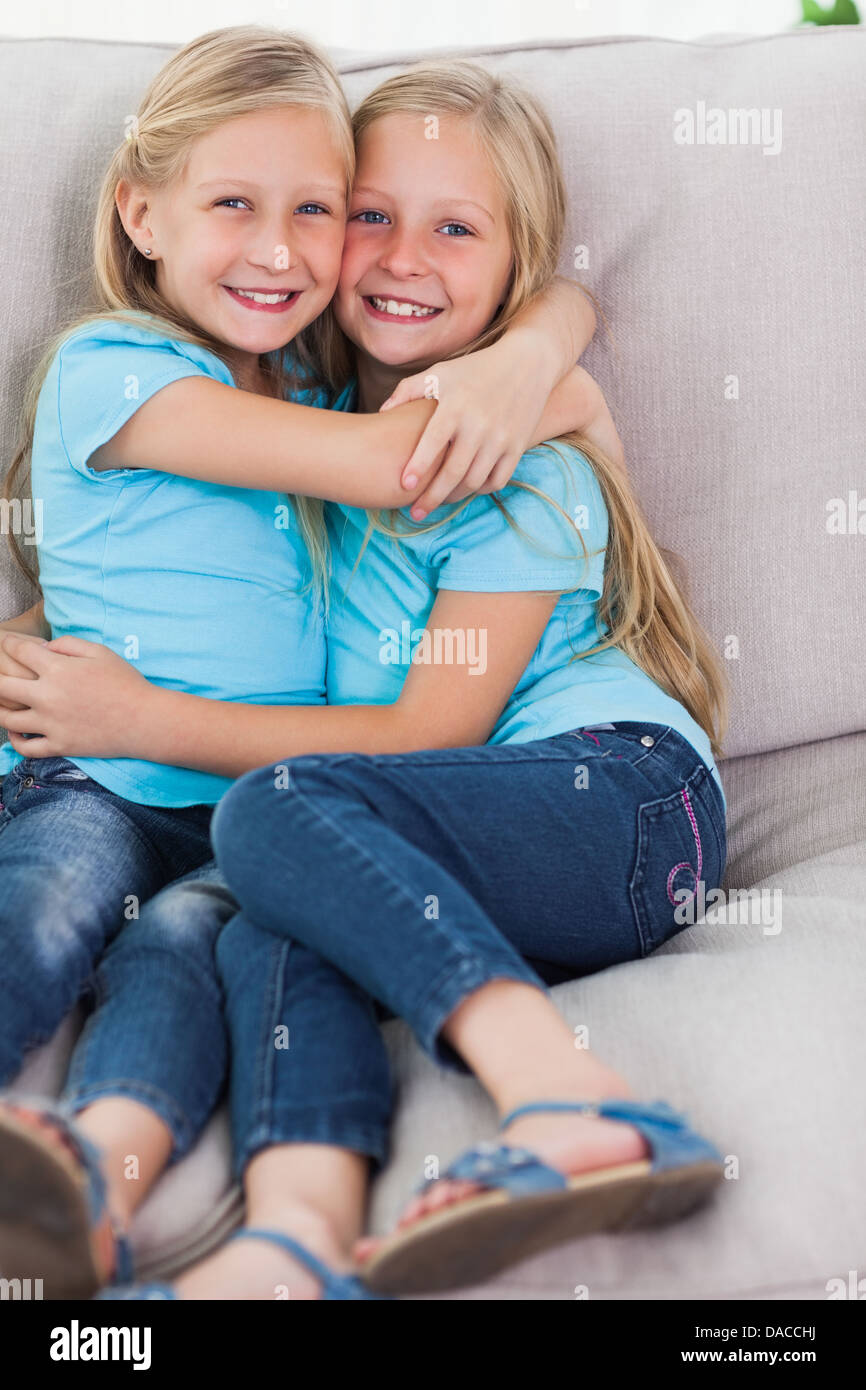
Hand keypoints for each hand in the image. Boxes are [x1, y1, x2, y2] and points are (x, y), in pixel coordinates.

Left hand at [0, 633, 148, 757]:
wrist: (145, 720)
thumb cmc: (125, 683)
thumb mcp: (100, 652)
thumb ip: (67, 644)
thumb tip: (42, 649)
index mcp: (58, 669)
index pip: (19, 652)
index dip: (8, 645)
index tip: (6, 644)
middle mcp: (48, 697)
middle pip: (2, 685)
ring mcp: (51, 724)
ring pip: (6, 718)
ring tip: (0, 703)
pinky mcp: (59, 745)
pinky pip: (25, 747)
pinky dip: (14, 739)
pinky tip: (16, 730)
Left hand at [384, 336, 554, 517]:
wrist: (527, 363)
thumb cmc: (475, 369)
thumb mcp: (439, 372)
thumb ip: (408, 390)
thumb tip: (381, 413)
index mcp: (455, 407)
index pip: (433, 444)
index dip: (418, 467)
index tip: (404, 486)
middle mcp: (479, 426)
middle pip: (452, 473)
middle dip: (432, 497)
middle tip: (415, 513)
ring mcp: (501, 439)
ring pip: (474, 482)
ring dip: (454, 496)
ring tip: (439, 500)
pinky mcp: (518, 447)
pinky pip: (497, 480)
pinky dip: (480, 490)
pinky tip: (466, 489)